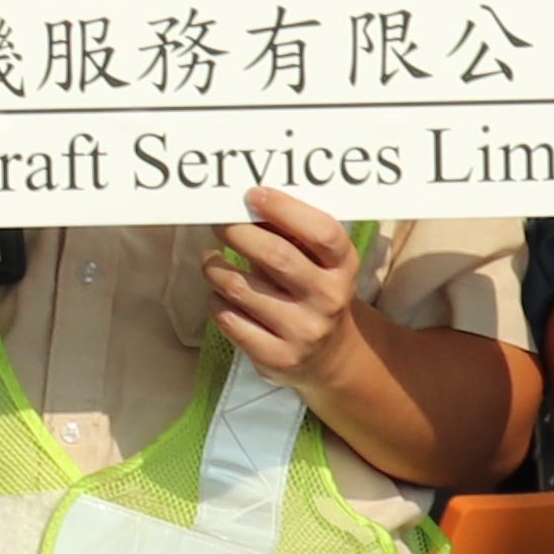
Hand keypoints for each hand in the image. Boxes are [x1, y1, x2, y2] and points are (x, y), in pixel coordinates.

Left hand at [205, 187, 368, 382]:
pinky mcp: (277, 357)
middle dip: (238, 233)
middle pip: (276, 257)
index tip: (252, 195)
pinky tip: (219, 294)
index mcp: (342, 267)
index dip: (284, 209)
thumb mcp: (316, 261)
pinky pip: (229, 319)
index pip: (322, 232)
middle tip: (219, 224)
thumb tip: (247, 201)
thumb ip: (290, 233)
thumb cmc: (312, 290)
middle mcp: (328, 299)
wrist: (330, 355)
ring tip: (211, 261)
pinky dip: (215, 301)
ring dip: (216, 268)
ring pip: (242, 288)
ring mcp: (304, 332)